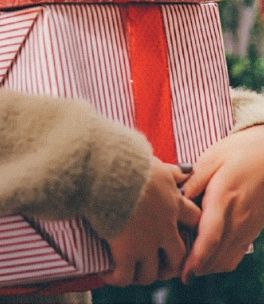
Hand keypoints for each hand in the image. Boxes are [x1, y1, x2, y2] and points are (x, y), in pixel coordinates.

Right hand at [104, 158, 199, 286]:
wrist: (106, 166)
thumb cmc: (126, 157)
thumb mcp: (155, 162)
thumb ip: (169, 171)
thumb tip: (185, 170)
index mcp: (173, 200)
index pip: (194, 220)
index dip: (188, 229)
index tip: (178, 232)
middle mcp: (165, 224)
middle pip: (179, 255)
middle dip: (170, 262)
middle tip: (159, 262)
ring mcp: (147, 240)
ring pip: (153, 272)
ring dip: (143, 274)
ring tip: (131, 271)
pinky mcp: (126, 251)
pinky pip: (125, 276)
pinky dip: (116, 277)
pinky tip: (107, 273)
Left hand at [181, 124, 263, 282]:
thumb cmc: (238, 152)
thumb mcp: (212, 157)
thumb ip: (193, 179)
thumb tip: (176, 197)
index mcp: (224, 197)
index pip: (210, 236)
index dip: (196, 257)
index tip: (183, 270)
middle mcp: (238, 218)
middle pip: (216, 254)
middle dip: (195, 266)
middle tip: (171, 267)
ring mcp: (247, 227)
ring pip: (225, 259)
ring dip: (205, 266)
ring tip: (183, 262)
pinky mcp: (251, 230)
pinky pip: (234, 255)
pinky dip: (218, 261)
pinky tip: (203, 254)